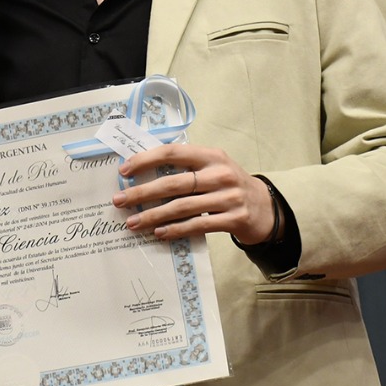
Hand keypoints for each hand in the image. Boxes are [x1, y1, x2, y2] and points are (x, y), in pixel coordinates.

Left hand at [111, 144, 275, 244]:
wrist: (266, 208)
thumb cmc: (229, 186)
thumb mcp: (212, 168)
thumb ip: (186, 168)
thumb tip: (143, 174)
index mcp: (211, 156)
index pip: (173, 153)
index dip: (146, 160)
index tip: (124, 171)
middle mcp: (220, 174)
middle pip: (173, 183)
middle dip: (142, 193)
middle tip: (119, 201)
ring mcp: (228, 197)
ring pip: (182, 207)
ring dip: (153, 215)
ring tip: (133, 222)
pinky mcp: (234, 219)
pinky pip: (197, 225)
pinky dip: (175, 229)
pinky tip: (159, 233)